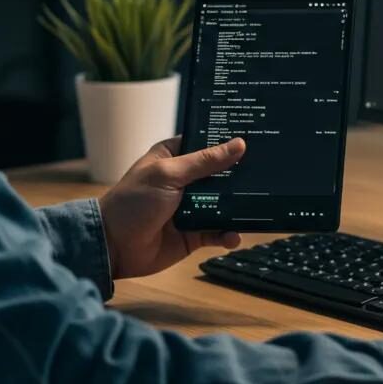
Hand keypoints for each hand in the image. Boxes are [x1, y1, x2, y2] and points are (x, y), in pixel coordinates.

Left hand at [97, 136, 245, 279]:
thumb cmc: (134, 201)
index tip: (256, 136)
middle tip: (269, 172)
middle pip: (220, 174)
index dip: (228, 141)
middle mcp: (185, 179)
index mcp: (174, 157)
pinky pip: (218, 231)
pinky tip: (234, 236)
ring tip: (258, 205)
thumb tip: (239, 144)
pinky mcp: (194, 233)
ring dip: (238, 206)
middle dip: (240, 175)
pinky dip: (228, 234)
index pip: (206, 143)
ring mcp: (191, 207)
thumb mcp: (169, 175)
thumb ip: (204, 161)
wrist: (113, 247)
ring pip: (224, 203)